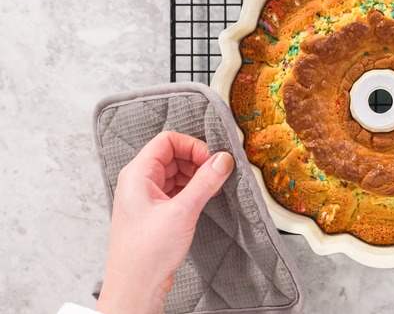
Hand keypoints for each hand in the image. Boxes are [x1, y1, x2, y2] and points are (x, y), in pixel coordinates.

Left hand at [95, 131, 234, 313]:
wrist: (135, 286)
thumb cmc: (146, 252)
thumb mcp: (182, 212)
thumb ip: (205, 182)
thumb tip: (223, 160)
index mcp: (137, 174)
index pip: (167, 141)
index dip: (192, 146)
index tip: (212, 161)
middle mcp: (138, 182)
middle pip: (172, 155)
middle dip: (197, 161)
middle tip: (216, 175)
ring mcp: (146, 197)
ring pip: (175, 173)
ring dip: (195, 176)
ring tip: (212, 189)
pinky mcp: (154, 212)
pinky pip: (175, 190)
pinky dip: (191, 190)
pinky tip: (203, 200)